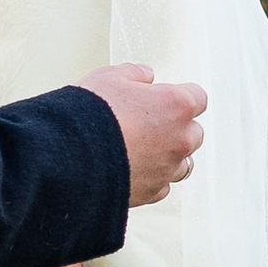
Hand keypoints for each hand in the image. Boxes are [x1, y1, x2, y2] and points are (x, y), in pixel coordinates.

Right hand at [77, 65, 205, 205]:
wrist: (69, 156)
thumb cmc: (90, 114)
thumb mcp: (109, 77)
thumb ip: (134, 73)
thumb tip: (144, 75)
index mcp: (176, 105)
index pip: (198, 97)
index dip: (179, 96)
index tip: (163, 97)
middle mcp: (180, 139)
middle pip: (194, 132)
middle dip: (177, 127)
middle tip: (149, 123)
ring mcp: (168, 168)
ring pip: (184, 163)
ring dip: (170, 156)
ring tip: (144, 150)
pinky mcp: (152, 192)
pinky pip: (163, 186)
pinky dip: (154, 179)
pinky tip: (134, 170)